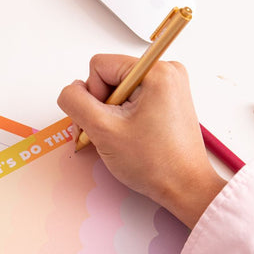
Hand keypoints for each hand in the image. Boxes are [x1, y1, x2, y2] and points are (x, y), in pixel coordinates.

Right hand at [57, 54, 225, 228]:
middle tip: (108, 134)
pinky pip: (132, 100)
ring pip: (118, 91)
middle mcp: (166, 71)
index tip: (107, 121)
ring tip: (119, 138)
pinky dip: (122, 118)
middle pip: (109, 77)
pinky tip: (128, 136)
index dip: (93, 96)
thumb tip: (70, 91)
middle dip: (100, 107)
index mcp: (156, 70)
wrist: (184, 187)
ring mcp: (168, 86)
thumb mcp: (103, 130)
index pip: (99, 66)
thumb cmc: (154, 163)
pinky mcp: (168, 101)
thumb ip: (76, 103)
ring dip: (109, 115)